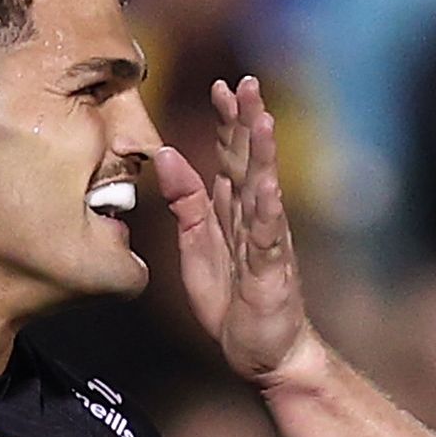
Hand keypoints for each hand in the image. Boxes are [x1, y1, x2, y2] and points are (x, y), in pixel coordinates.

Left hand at [159, 77, 319, 388]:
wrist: (262, 352)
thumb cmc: (232, 300)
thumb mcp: (196, 246)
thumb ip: (185, 202)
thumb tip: (164, 155)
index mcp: (232, 210)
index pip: (230, 156)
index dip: (227, 121)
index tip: (222, 86)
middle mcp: (254, 219)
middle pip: (250, 162)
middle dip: (249, 122)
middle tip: (248, 84)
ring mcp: (266, 243)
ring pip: (264, 191)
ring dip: (263, 156)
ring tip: (263, 121)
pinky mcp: (271, 273)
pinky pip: (268, 239)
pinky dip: (266, 212)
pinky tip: (266, 187)